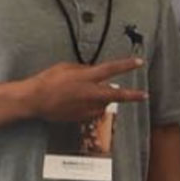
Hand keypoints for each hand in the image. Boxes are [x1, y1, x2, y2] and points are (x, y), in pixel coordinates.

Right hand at [25, 58, 147, 122]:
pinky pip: (94, 112)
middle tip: (144, 95)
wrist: (35, 100)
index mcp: (86, 77)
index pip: (112, 69)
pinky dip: (93, 107)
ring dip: (103, 99)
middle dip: (133, 95)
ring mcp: (87, 107)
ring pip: (104, 104)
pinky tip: (80, 103)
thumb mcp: (67, 67)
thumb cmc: (48, 81)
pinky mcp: (82, 117)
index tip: (139, 63)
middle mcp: (90, 93)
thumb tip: (94, 71)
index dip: (127, 65)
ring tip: (85, 95)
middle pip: (117, 94)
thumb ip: (84, 69)